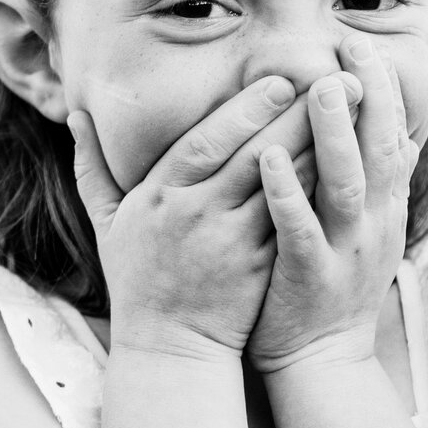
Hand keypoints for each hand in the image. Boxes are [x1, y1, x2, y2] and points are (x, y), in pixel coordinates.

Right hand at [70, 76, 354, 360]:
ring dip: (319, 146)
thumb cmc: (138, 279)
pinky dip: (319, 189)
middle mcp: (195, 215)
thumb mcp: (106, 223)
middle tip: (335, 80)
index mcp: (158, 197)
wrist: (169, 347)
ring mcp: (231, 243)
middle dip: (295, 115)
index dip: (244, 111)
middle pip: (252, 155)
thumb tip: (76, 116)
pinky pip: (294, 218)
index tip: (279, 81)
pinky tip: (347, 165)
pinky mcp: (260, 267)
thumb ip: (93, 167)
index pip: (204, 143)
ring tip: (352, 113)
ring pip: (282, 186)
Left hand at [247, 39, 417, 373]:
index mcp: (382, 208)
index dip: (380, 91)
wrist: (322, 363)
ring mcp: (344, 250)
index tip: (361, 46)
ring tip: (318, 89)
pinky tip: (268, 158)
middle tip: (348, 49)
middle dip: (367, 97)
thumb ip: (378, 185)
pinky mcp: (311, 276)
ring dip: (334, 134)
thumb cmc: (331, 288)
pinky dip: (287, 191)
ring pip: (346, 183)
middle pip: (377, 149)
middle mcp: (372, 224)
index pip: (391, 137)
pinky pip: (300, 229)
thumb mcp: (366, 232)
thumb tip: (399, 137)